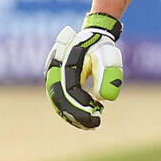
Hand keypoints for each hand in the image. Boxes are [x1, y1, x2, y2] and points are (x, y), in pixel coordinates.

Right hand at [45, 12, 123, 129]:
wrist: (93, 35)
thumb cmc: (100, 45)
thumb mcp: (106, 57)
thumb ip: (105, 75)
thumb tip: (102, 98)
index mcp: (63, 63)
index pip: (67, 91)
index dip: (80, 106)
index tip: (95, 115)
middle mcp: (54, 71)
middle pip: (60, 100)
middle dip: (76, 116)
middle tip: (94, 124)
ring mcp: (54, 77)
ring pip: (60, 103)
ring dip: (75, 116)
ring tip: (92, 125)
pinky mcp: (59, 83)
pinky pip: (63, 100)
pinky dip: (74, 111)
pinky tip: (88, 119)